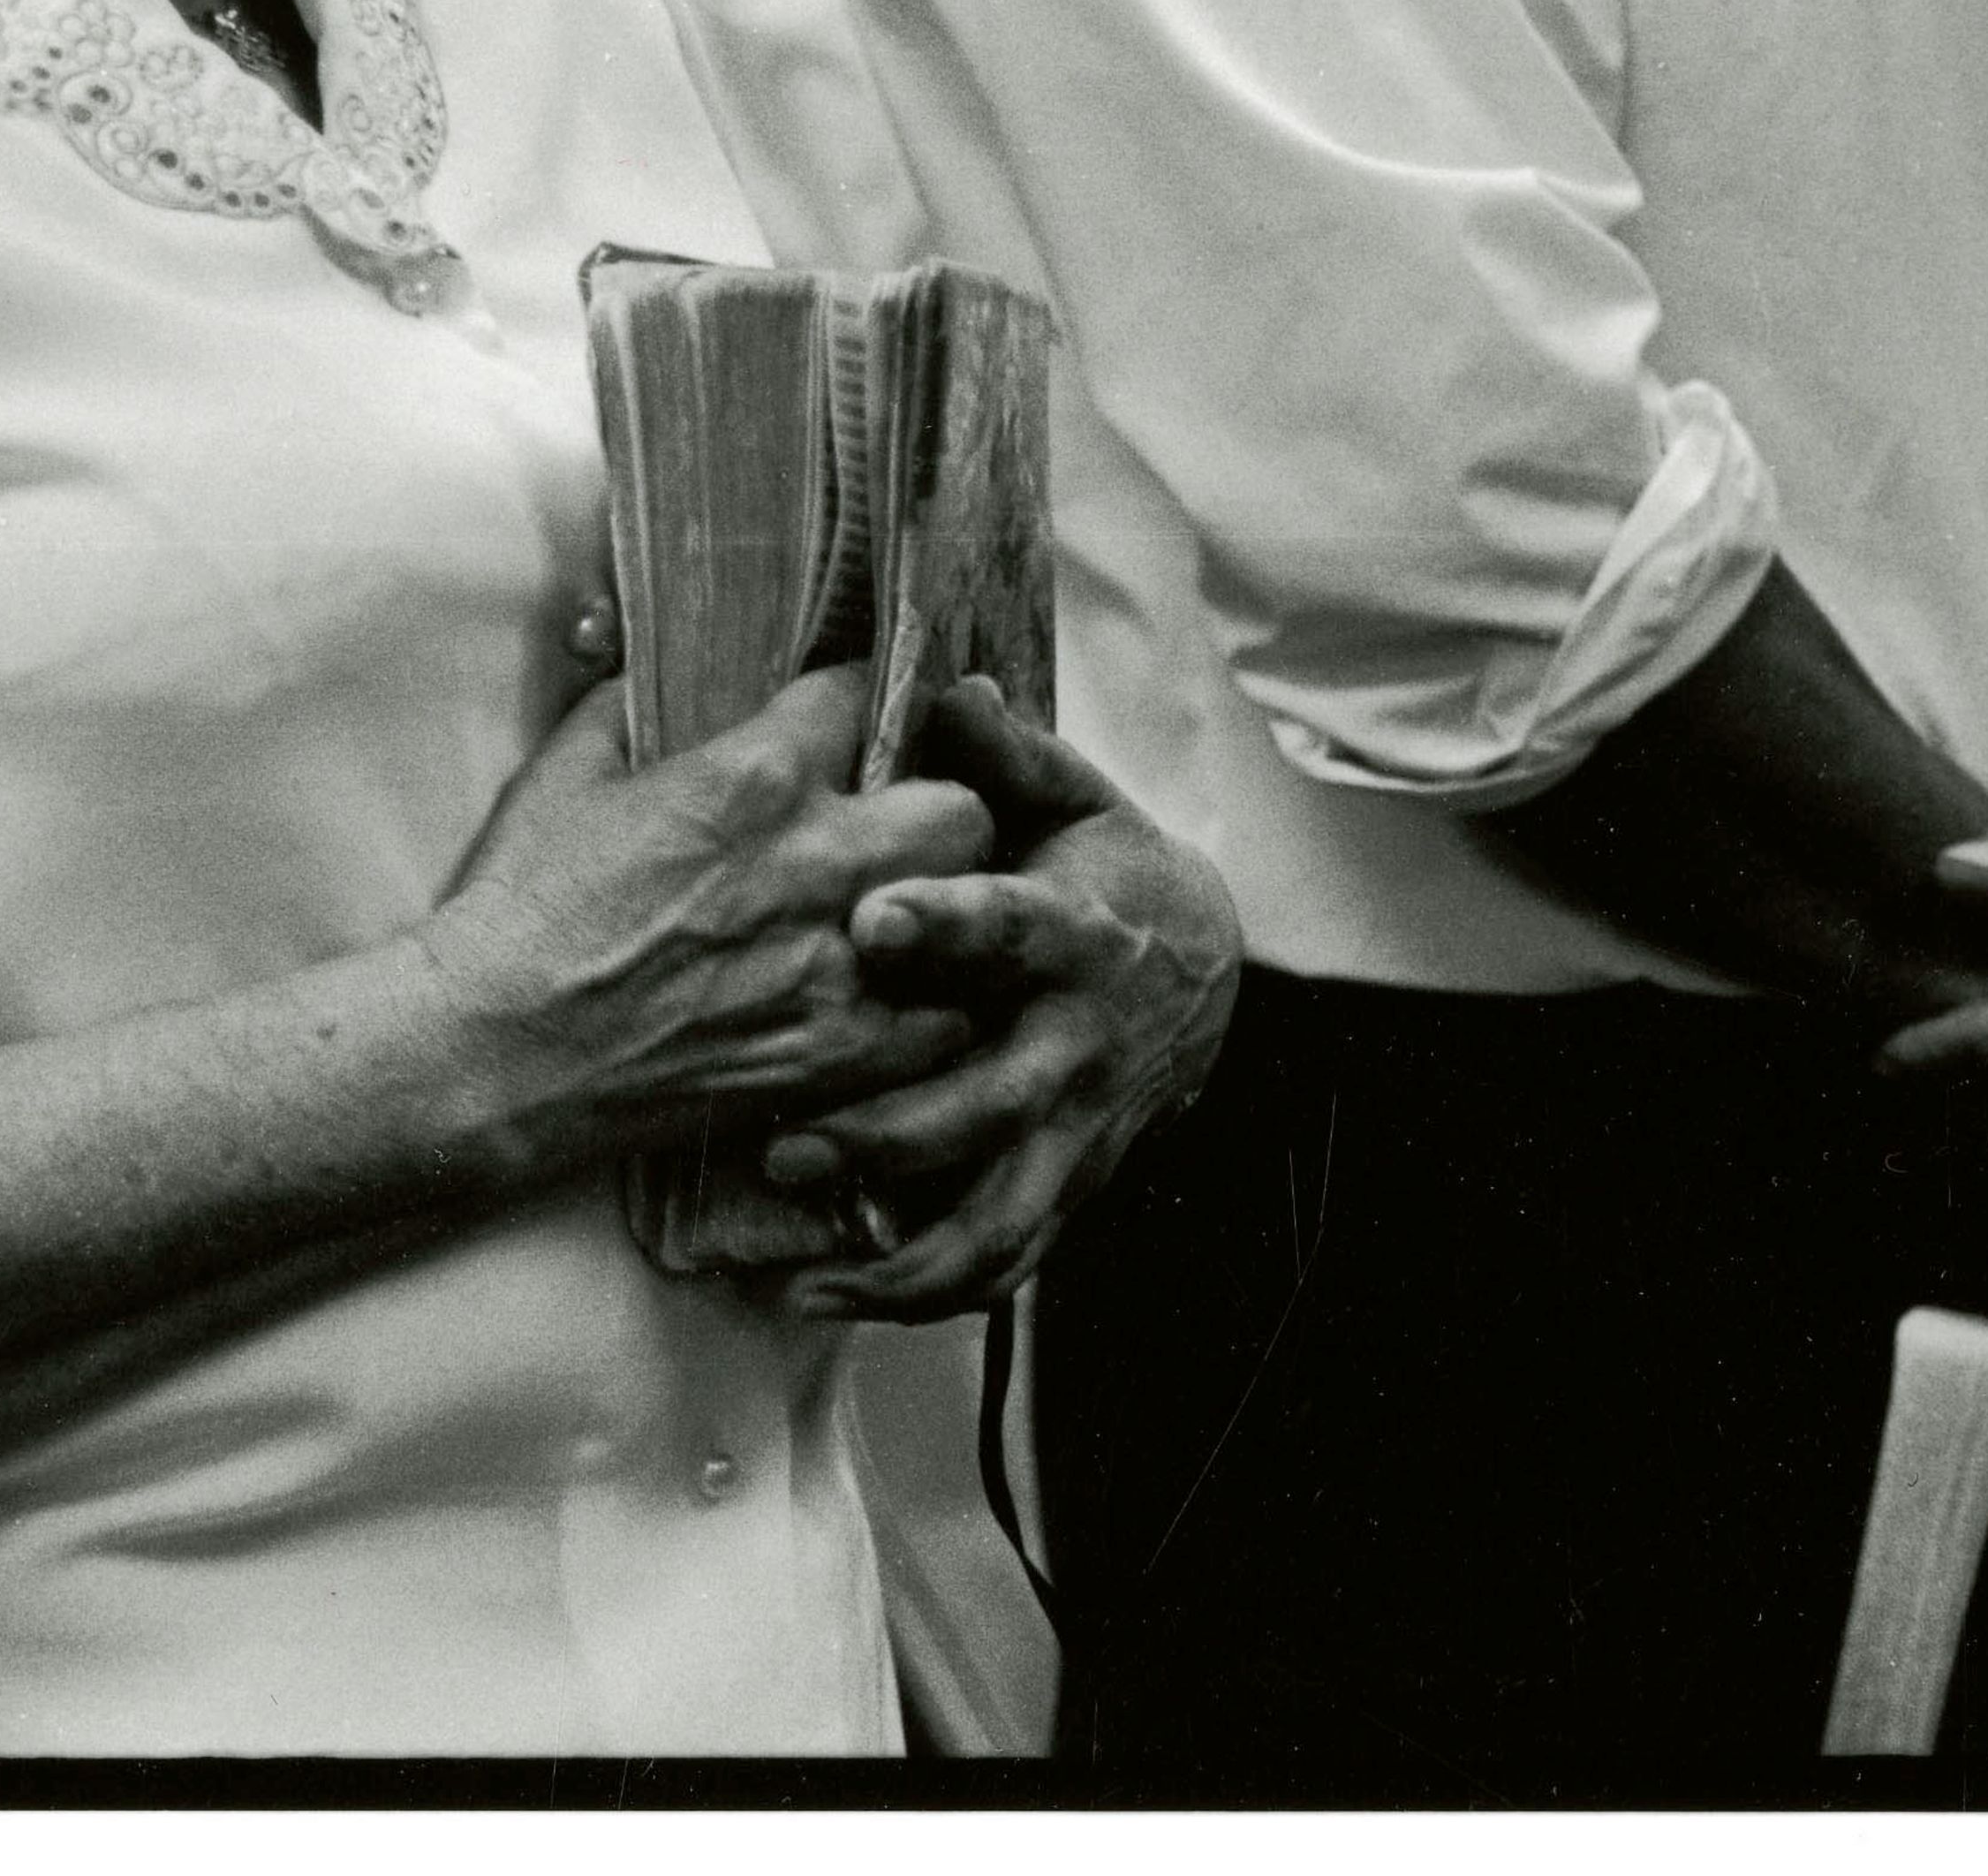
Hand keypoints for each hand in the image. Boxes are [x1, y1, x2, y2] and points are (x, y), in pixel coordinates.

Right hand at [418, 665, 992, 1161]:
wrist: (491, 1051)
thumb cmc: (518, 906)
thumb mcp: (567, 768)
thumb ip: (635, 701)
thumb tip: (658, 658)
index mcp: (752, 775)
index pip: (863, 696)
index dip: (864, 702)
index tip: (856, 719)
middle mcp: (814, 863)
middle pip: (963, 810)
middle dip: (942, 811)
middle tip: (904, 830)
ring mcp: (833, 967)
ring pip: (972, 921)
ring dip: (949, 916)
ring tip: (913, 921)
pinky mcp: (832, 1058)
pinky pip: (945, 1026)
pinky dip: (934, 1012)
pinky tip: (899, 1002)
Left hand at [753, 679, 1240, 1323]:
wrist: (1201, 973)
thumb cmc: (1100, 873)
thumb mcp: (1071, 800)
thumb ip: (1003, 755)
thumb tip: (943, 689)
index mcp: (1069, 932)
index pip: (1008, 927)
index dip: (946, 925)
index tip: (870, 920)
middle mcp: (1075, 1043)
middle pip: (990, 1104)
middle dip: (891, 1133)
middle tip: (786, 1147)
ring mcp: (1076, 1131)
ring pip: (998, 1216)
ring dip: (900, 1249)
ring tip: (802, 1263)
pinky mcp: (1068, 1189)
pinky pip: (1001, 1264)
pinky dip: (921, 1296)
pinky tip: (833, 1299)